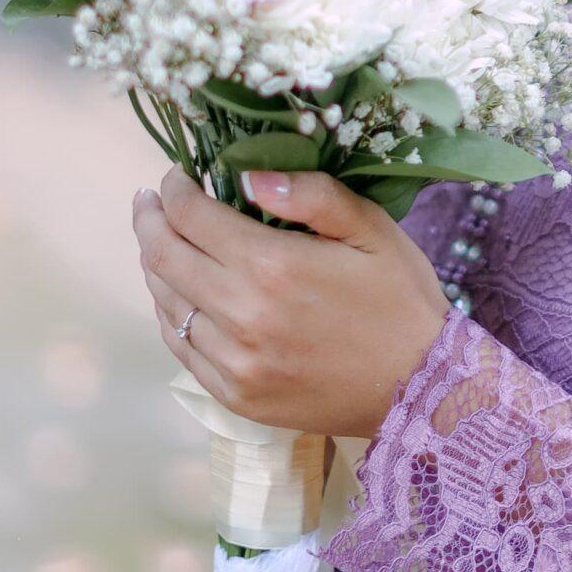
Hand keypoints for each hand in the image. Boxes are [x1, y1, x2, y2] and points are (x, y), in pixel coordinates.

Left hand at [131, 164, 451, 439]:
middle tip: (150, 202)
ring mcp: (234, 362)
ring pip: (167, 303)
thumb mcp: (371, 229)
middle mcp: (242, 315)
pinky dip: (172, 315)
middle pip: (164, 257)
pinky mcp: (235, 396)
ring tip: (161, 243)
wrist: (421, 389)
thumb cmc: (400, 299)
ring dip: (156, 266)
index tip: (177, 176)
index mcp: (273, 266)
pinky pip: (182, 349)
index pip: (191, 216)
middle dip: (150, 220)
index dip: (175, 189)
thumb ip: (312, 194)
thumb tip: (249, 175)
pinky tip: (180, 296)